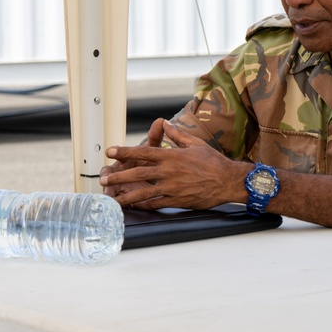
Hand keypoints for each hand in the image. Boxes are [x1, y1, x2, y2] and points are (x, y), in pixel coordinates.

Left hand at [101, 119, 246, 209]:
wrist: (228, 181)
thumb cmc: (213, 161)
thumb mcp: (194, 143)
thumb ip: (176, 135)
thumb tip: (165, 124)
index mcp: (171, 156)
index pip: (143, 151)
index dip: (124, 151)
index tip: (110, 151)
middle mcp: (169, 171)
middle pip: (138, 173)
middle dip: (118, 176)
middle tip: (103, 179)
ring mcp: (172, 187)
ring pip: (144, 192)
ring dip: (126, 195)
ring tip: (112, 199)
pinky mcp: (177, 200)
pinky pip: (156, 204)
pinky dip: (143, 206)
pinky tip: (133, 207)